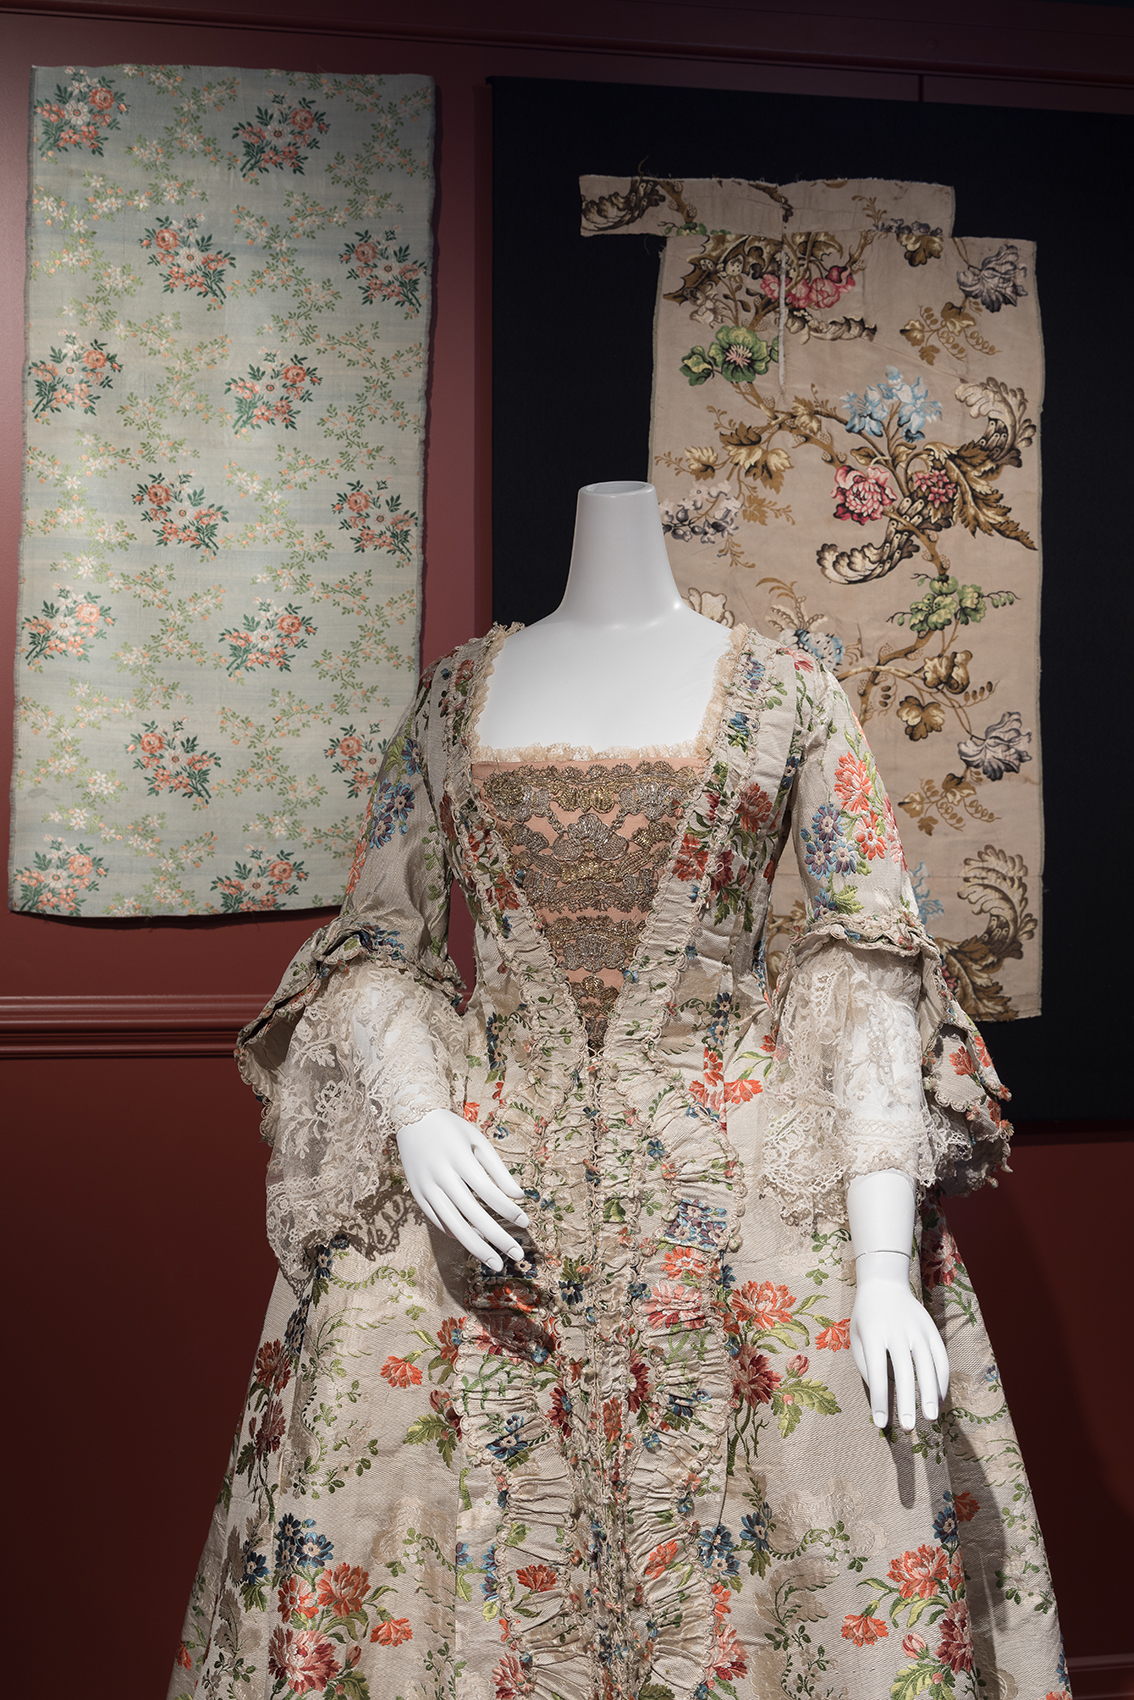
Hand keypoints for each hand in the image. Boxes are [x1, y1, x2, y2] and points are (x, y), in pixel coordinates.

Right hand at [396, 1108, 528, 1271]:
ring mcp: (426, 1188)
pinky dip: (456, 1234)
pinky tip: (473, 1243)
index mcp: (459, 1159)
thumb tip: (519, 1197)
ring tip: (495, 1263)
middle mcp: (441, 1176)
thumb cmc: (451, 1130)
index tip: (525, 1223)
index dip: (507, 1210)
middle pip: (472, 1214)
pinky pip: (438, 1221)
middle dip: (497, 1237)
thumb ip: (498, 1170)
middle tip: (517, 1255)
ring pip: (454, 1225)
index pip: (487, 1191)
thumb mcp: (477, 1140)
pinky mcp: (417, 1196)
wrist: (412, 1119)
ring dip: (476, 1247)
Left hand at [850, 1251, 949, 1430]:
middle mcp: (897, 1331)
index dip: (879, 1399)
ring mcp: (918, 1329)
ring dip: (930, 1394)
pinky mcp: (932, 1329)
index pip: (877, 1372)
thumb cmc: (866, 1317)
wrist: (884, 1284)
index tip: (880, 1423)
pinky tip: (938, 1399)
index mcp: (873, 1333)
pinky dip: (942, 1381)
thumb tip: (881, 1397)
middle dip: (907, 1402)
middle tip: (908, 1428)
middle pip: (905, 1371)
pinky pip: (941, 1359)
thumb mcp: (857, 1338)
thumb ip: (866, 1366)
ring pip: (927, 1366)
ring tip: (930, 1418)